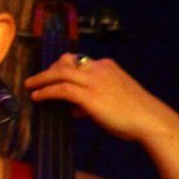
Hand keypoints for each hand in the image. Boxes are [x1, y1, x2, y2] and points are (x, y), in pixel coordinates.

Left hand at [23, 53, 178, 145]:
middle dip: (48, 70)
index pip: (79, 59)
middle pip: (65, 61)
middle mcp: (98, 69)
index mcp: (107, 66)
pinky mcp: (88, 96)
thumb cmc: (134, 112)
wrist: (148, 119)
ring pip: (59, 73)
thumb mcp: (113, 98)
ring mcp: (93, 81)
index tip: (51, 74)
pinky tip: (37, 97)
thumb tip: (75, 108)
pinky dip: (46, 92)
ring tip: (29, 86)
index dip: (62, 66)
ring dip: (41, 79)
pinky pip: (61, 89)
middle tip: (36, 80)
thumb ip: (92, 99)